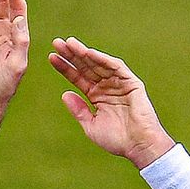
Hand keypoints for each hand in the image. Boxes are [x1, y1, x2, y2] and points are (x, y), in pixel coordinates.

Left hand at [49, 38, 174, 168]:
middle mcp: (106, 87)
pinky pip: (115, 67)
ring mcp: (118, 83)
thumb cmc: (116, 139)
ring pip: (98, 64)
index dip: (65, 68)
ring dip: (84, 53)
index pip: (78, 78)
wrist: (138, 145)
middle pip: (86, 67)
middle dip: (72, 55)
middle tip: (57, 42)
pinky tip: (89, 53)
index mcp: (96, 96)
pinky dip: (102, 59)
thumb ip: (78, 110)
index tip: (51, 57)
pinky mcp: (131, 82)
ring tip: (69, 44)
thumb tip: (64, 94)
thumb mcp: (90, 125)